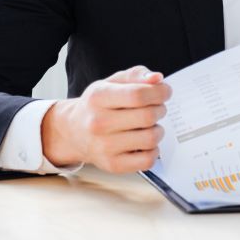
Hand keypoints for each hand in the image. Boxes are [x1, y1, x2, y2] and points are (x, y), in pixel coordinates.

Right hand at [41, 65, 170, 172]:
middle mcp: (98, 122)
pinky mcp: (112, 164)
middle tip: (157, 109)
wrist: (73, 132)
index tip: (165, 91)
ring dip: (158, 130)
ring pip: (150, 138)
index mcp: (99, 97)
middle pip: (148, 116)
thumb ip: (136, 75)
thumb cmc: (98, 105)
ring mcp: (104, 146)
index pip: (138, 94)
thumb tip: (157, 79)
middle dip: (160, 110)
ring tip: (149, 126)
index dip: (159, 92)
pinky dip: (153, 151)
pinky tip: (145, 143)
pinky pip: (147, 160)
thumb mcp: (112, 82)